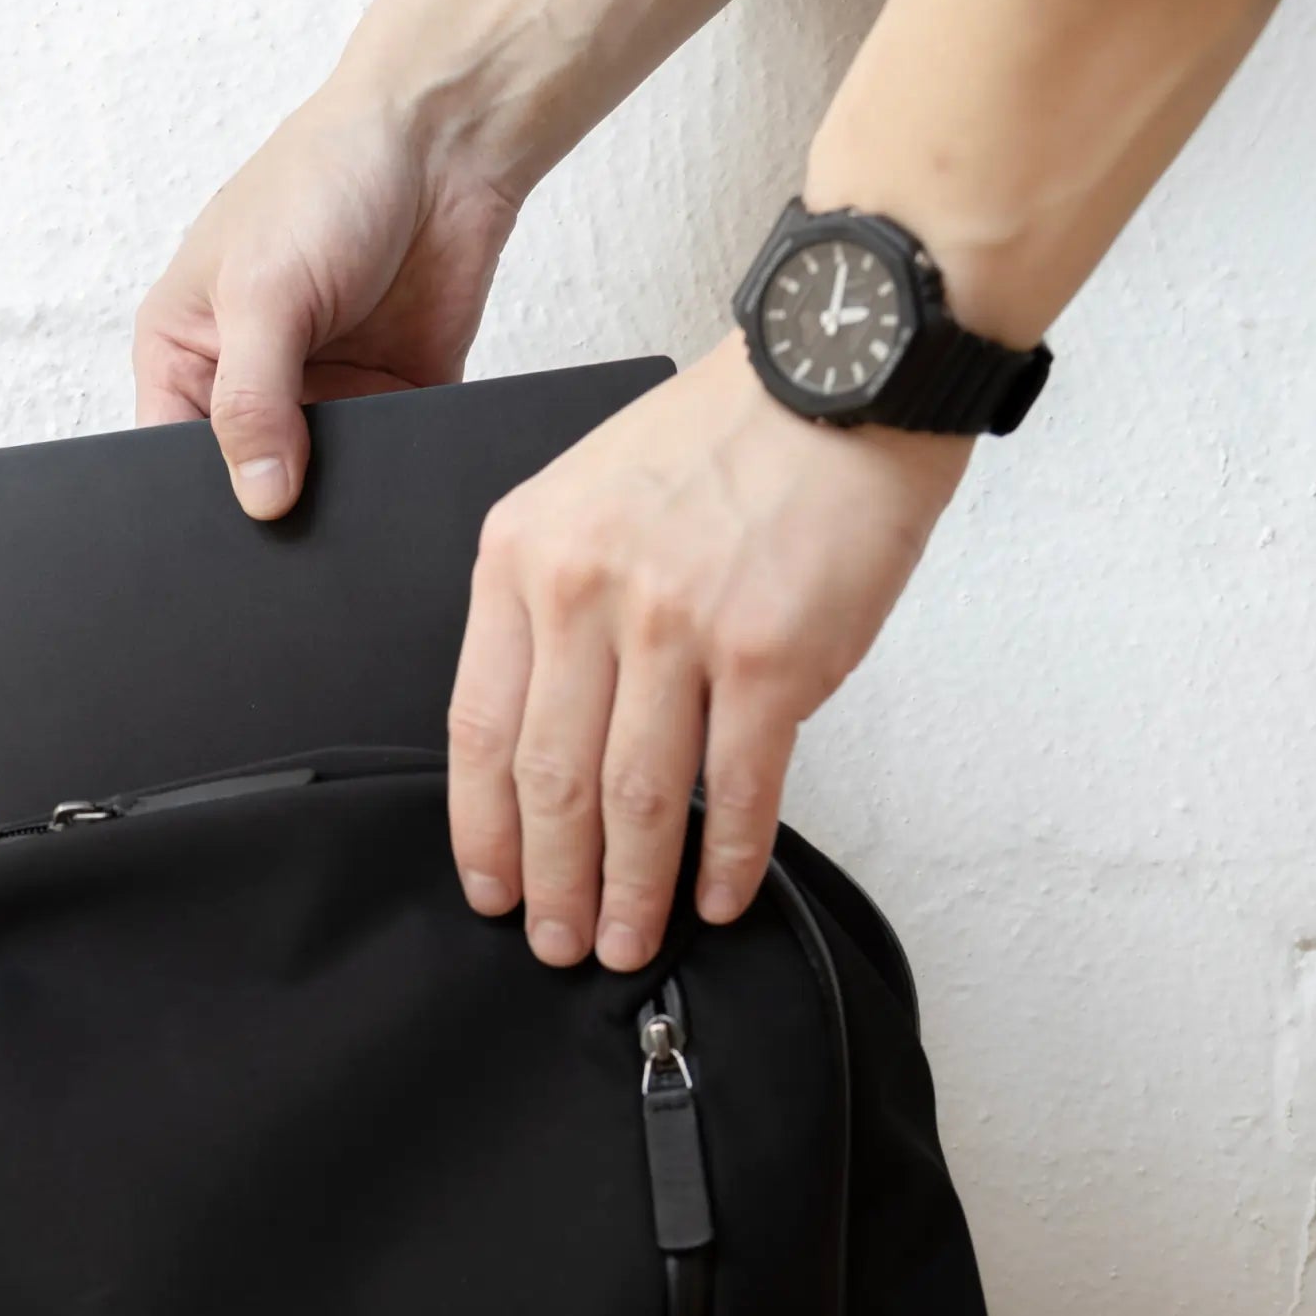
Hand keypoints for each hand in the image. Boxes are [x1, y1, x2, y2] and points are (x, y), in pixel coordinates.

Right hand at [134, 88, 519, 517]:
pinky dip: (395, 473)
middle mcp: (248, 380)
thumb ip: (251, 401)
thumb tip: (258, 499)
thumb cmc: (327, 179)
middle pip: (245, 480)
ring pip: (320, 486)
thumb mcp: (264, 291)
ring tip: (349, 493)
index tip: (235, 524)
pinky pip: (387, 464)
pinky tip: (400, 471)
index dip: (194, 497)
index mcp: (186, 350)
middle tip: (294, 518)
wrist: (444, 143)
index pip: (169, 456)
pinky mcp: (389, 402)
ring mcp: (322, 396)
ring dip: (338, 495)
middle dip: (270, 504)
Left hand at [446, 335, 971, 964]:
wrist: (837, 373)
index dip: (483, 830)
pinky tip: (718, 898)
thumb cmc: (717, 441)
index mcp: (522, 556)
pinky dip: (727, 859)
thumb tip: (543, 745)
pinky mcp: (771, 655)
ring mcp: (680, 627)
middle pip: (550, 781)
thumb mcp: (582, 498)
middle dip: (551, 883)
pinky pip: (738, 788)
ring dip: (631, 890)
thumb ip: (548, 609)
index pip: (477, 728)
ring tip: (628, 942)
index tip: (492, 887)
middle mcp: (588, 593)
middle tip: (557, 943)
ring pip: (636, 800)